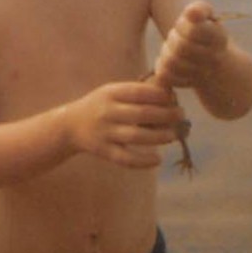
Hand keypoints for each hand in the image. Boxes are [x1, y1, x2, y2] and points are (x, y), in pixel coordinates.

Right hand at [68, 81, 184, 169]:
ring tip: (174, 135)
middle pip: (142, 114)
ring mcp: (105, 133)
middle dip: (166, 115)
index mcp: (111, 93)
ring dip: (159, 137)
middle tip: (181, 115)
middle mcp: (108, 112)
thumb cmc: (101, 105)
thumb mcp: (113, 91)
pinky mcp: (104, 151)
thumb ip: (136, 92)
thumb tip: (169, 95)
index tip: (174, 98)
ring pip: (136, 136)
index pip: (139, 92)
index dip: (160, 95)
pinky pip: (125, 158)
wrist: (70, 125)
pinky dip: (142, 161)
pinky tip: (157, 160)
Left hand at [154, 1, 228, 89]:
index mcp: (219, 38)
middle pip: (180, 47)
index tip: (184, 23)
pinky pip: (164, 76)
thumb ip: (200, 9)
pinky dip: (161, 66)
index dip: (182, 25)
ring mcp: (201, 75)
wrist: (212, 63)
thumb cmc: (203, 31)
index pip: (194, 31)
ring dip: (166, 52)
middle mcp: (214, 59)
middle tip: (175, 35)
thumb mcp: (206, 16)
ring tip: (171, 48)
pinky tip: (166, 60)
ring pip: (171, 62)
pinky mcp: (184, 85)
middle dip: (173, 38)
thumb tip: (191, 12)